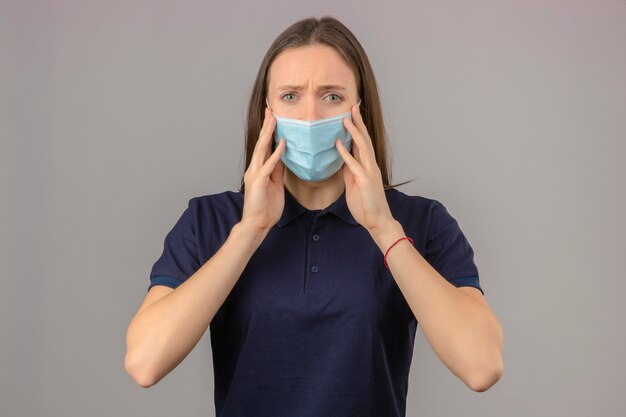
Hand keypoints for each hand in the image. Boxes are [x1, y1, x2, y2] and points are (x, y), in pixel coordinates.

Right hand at [240, 106, 285, 233]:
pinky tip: (282, 143)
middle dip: (267, 125)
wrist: (257, 223)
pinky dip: (276, 153)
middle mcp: (255, 168)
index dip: (269, 130)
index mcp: (259, 168)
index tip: (273, 116)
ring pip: (263, 149)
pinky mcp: (259, 182)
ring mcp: (256, 174)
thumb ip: (277, 170)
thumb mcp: (275, 184)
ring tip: (273, 119)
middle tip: (271, 109)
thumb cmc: (266, 207)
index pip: (265, 145)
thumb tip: (282, 156)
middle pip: (262, 142)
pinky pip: (269, 165)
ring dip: (269, 133)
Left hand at [335, 102, 394, 232]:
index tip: (352, 113)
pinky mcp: (365, 181)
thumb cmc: (366, 204)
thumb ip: (349, 170)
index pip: (362, 142)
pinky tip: (338, 144)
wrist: (377, 220)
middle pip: (364, 139)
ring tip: (346, 119)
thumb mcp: (354, 184)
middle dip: (358, 122)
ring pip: (362, 147)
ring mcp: (369, 172)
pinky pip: (353, 164)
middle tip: (353, 106)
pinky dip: (345, 153)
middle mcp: (370, 165)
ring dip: (353, 132)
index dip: (357, 127)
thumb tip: (342, 158)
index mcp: (367, 166)